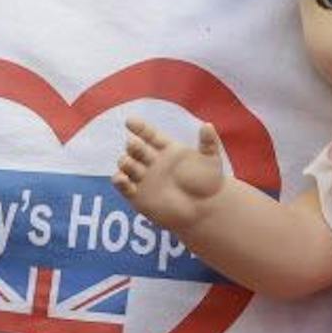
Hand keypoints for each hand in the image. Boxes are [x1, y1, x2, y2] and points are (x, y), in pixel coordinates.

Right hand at [113, 118, 227, 230]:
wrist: (204, 210)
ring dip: (125, 162)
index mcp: (166, 149)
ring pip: (127, 165)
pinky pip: (123, 186)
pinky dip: (119, 181)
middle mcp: (152, 162)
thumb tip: (208, 125)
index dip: (139, 128)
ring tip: (128, 163)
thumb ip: (208, 143)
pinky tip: (121, 178)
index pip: (149, 135)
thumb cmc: (208, 183)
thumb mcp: (212, 161)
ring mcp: (144, 178)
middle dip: (133, 146)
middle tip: (134, 146)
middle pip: (136, 149)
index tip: (130, 122)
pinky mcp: (137, 195)